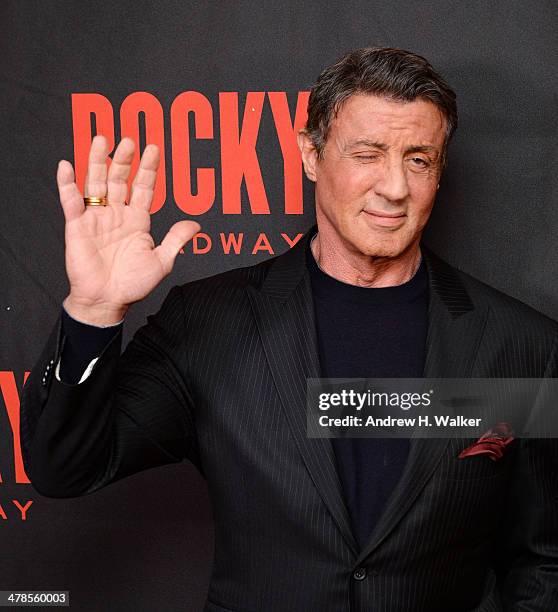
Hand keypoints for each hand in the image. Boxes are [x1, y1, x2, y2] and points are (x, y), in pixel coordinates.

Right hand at [58, 135, 199, 324]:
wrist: (108, 300)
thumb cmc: (134, 283)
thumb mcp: (162, 261)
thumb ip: (176, 240)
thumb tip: (196, 224)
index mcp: (138, 220)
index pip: (143, 187)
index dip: (148, 168)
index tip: (153, 149)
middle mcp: (117, 214)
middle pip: (120, 179)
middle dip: (125, 160)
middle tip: (129, 141)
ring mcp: (96, 218)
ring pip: (96, 183)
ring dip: (97, 162)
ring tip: (102, 140)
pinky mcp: (77, 226)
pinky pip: (71, 201)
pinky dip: (67, 184)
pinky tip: (67, 165)